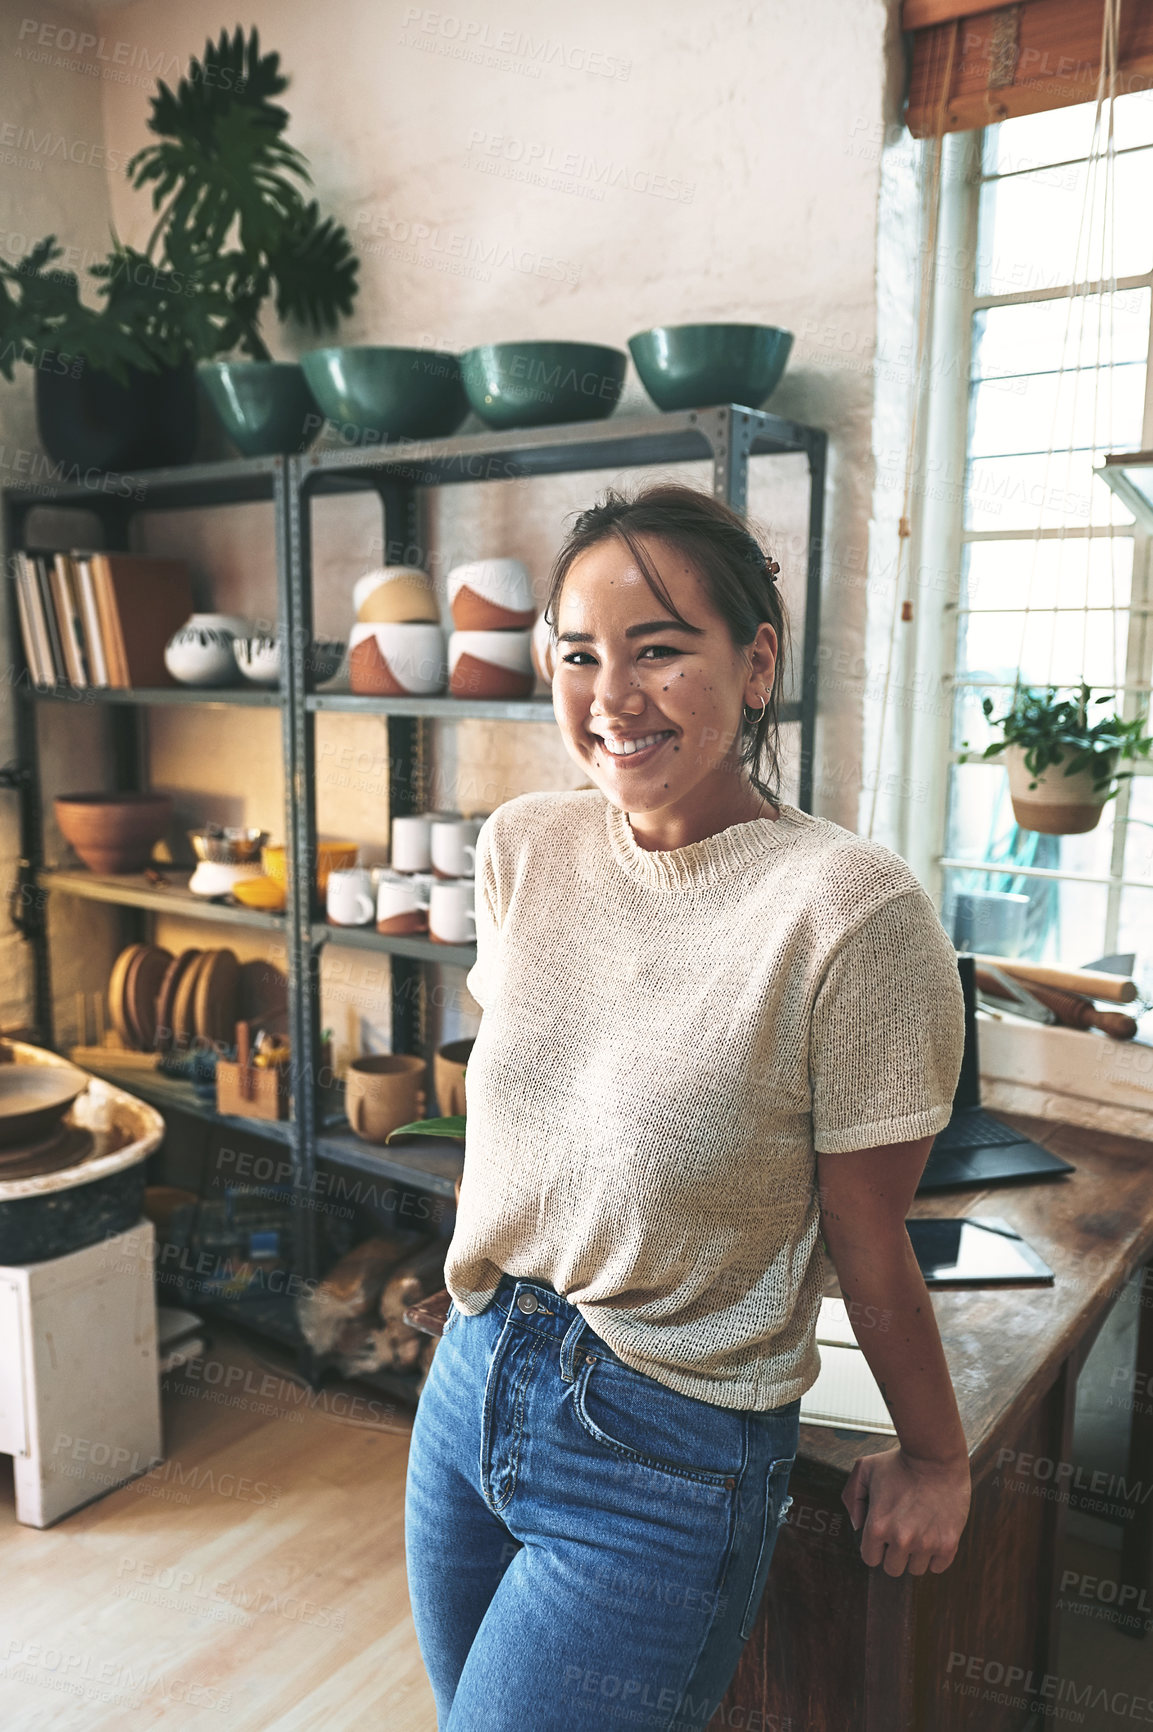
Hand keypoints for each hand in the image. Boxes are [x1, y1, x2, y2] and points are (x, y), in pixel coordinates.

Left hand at [842, 1446, 969, 1576]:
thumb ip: (852, 1497)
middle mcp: (901, 1539)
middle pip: (893, 1568)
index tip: (883, 1535)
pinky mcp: (948, 1543)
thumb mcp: (865, 1469)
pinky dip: (936, 1556)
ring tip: (919, 1530)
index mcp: (877, 1526)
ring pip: (916, 1569)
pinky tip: (933, 1536)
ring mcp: (926, 1543)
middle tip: (902, 1532)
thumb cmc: (899, 1461)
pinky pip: (938, 1567)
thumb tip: (857, 1525)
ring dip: (916, 1554)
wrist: (935, 1456)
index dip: (875, 1547)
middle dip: (894, 1553)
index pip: (870, 1559)